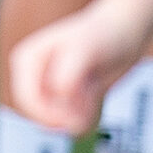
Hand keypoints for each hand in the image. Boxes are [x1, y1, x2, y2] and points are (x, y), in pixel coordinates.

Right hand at [8, 0, 147, 135]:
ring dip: (77, 117)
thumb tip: (60, 101)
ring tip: (95, 90)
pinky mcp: (67, 98)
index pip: (27, 100)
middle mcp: (33, 74)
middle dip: (64, 118)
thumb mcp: (83, 49)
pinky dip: (85, 117)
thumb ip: (67, 77)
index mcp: (27, 59)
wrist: (125, 30)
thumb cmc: (103, 34)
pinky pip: (70, 121)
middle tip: (90, 109)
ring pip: (55, 121)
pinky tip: (97, 94)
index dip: (49, 115)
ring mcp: (49, 87)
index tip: (76, 119)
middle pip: (39, 115)